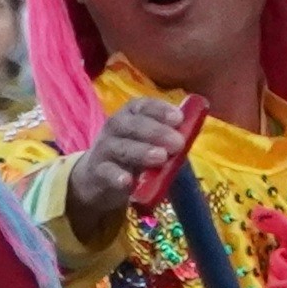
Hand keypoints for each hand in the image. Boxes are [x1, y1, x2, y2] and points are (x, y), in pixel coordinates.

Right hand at [59, 97, 191, 255]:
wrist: (96, 177)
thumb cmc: (132, 155)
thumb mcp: (150, 143)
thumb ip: (169, 139)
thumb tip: (190, 137)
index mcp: (131, 115)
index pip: (143, 106)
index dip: (160, 110)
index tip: (178, 118)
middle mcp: (115, 127)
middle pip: (131, 124)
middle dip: (155, 132)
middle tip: (177, 143)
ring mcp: (104, 150)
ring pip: (120, 147)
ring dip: (141, 151)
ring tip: (160, 158)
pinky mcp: (97, 173)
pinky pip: (106, 172)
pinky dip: (116, 176)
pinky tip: (128, 181)